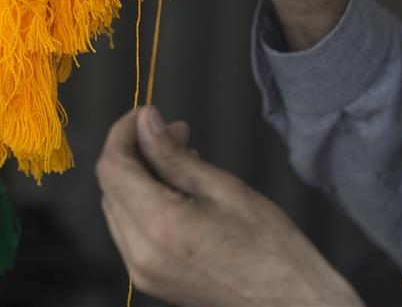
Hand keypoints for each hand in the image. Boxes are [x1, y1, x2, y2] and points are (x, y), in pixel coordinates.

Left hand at [96, 107, 362, 306]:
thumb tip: (145, 121)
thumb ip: (173, 155)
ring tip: (181, 158)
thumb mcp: (223, 187)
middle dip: (134, 152)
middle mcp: (140, 252)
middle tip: (176, 133)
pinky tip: (177, 191)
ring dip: (138, 177)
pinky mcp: (150, 280)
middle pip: (111, 187)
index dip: (122, 133)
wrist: (290, 303)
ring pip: (117, 208)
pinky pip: (130, 232)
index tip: (146, 114)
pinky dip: (144, 204)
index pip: (113, 166)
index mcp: (159, 225)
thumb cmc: (270, 247)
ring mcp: (142, 272)